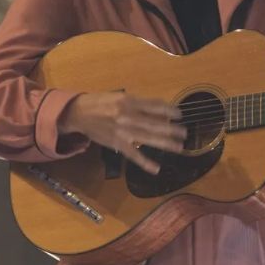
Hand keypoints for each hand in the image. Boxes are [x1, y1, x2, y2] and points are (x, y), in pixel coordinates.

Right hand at [58, 92, 185, 173]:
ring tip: (179, 147)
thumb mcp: (118, 96)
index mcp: (129, 101)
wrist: (79, 113)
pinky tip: (156, 168)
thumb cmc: (100, 102)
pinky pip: (133, 155)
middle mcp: (127, 116)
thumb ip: (136, 103)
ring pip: (148, 138)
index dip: (169, 110)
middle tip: (185, 133)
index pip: (154, 106)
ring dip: (165, 143)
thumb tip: (157, 110)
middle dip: (172, 129)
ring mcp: (123, 131)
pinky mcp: (117, 144)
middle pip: (155, 124)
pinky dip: (145, 162)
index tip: (179, 114)